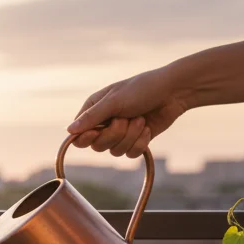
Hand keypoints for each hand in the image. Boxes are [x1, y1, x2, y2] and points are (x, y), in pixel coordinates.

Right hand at [68, 66, 190, 157]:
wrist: (174, 92)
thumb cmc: (143, 89)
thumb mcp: (115, 101)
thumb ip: (92, 117)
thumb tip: (69, 131)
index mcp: (94, 110)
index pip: (78, 135)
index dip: (85, 138)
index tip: (95, 133)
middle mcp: (104, 123)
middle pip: (97, 146)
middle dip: (114, 135)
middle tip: (125, 119)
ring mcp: (120, 134)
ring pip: (114, 152)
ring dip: (130, 137)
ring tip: (140, 120)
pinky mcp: (135, 141)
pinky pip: (130, 154)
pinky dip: (140, 143)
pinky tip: (147, 129)